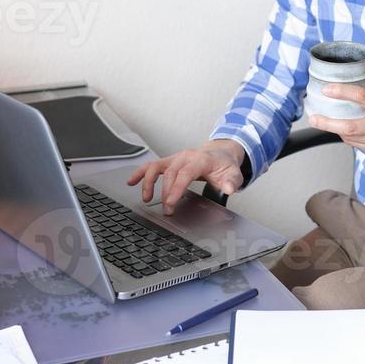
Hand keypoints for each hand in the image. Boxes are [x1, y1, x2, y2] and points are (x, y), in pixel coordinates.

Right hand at [126, 139, 245, 214]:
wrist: (220, 153)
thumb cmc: (224, 164)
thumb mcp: (233, 173)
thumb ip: (232, 182)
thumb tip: (229, 189)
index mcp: (200, 159)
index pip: (185, 173)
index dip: (176, 188)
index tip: (170, 203)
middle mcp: (186, 156)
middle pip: (170, 173)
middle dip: (165, 192)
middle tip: (166, 210)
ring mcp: (176, 158)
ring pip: (156, 166)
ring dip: (148, 182)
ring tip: (146, 198)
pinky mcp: (169, 161)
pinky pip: (152, 165)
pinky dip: (140, 173)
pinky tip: (131, 181)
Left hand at [308, 78, 364, 159]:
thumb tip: (355, 78)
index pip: (361, 97)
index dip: (341, 92)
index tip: (327, 89)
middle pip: (349, 127)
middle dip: (327, 123)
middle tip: (313, 118)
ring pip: (350, 137)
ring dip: (335, 129)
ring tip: (324, 121)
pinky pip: (356, 144)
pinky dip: (347, 136)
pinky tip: (343, 129)